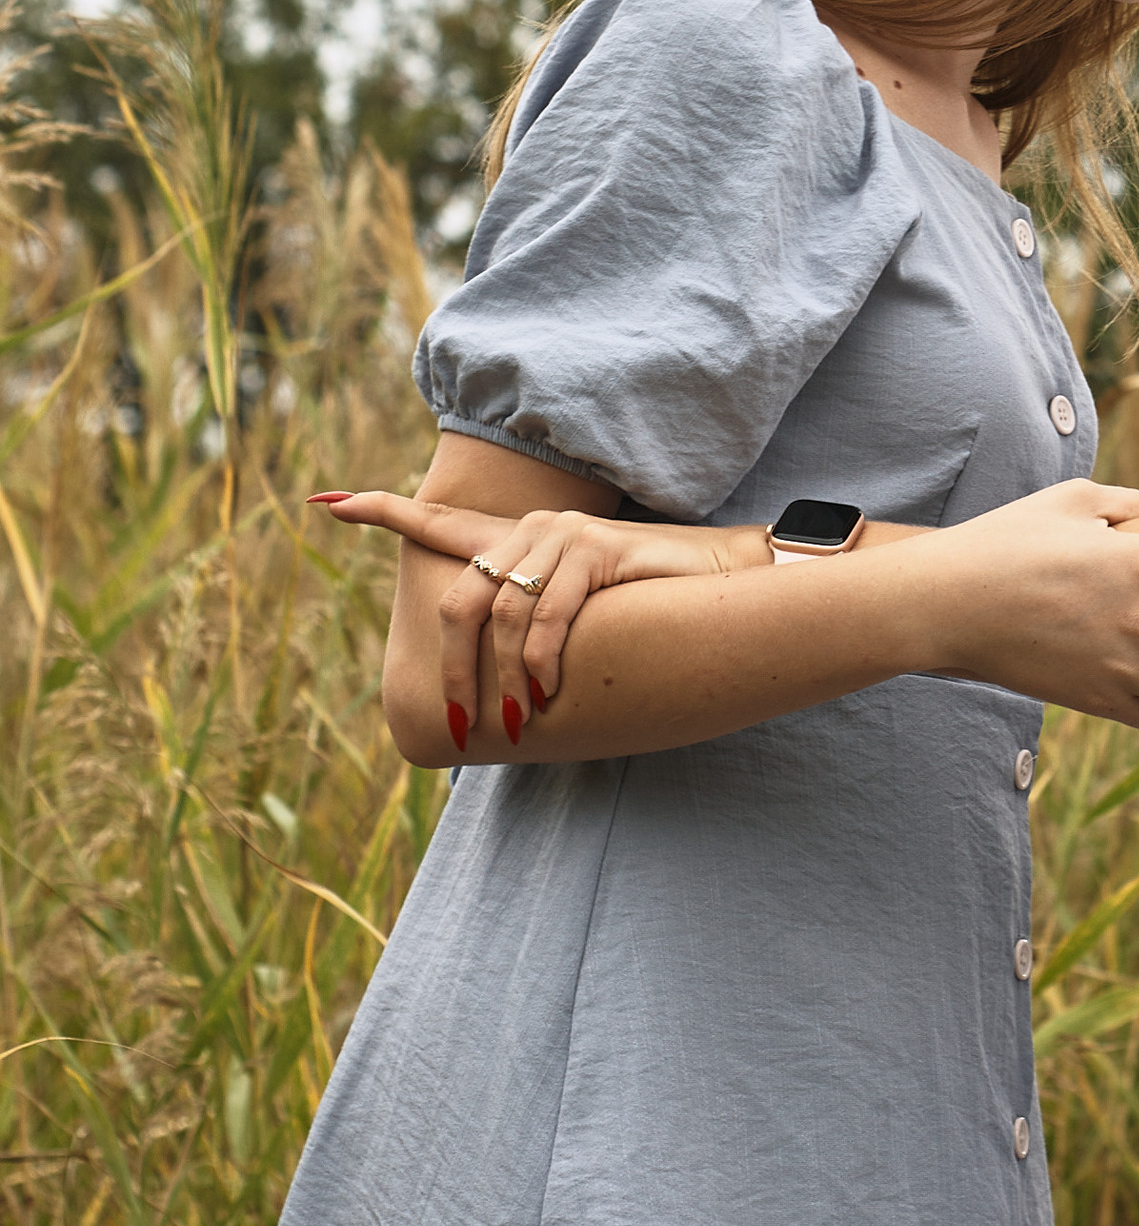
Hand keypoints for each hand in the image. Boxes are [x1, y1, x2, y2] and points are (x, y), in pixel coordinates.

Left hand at [313, 489, 758, 735]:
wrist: (723, 583)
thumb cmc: (650, 611)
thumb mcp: (579, 620)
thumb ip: (531, 634)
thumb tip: (489, 689)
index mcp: (521, 541)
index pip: (440, 521)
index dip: (384, 511)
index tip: (327, 500)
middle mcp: (534, 529)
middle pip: (460, 598)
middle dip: (452, 672)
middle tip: (461, 725)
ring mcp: (565, 535)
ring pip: (501, 613)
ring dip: (502, 680)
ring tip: (513, 724)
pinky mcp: (598, 549)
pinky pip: (549, 613)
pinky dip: (541, 660)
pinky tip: (545, 692)